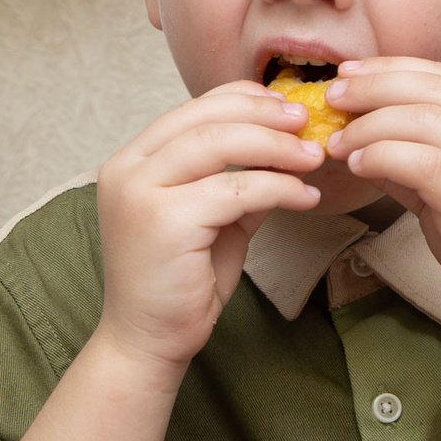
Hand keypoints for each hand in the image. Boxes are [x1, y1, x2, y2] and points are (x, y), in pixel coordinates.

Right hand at [94, 82, 323, 376]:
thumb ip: (236, 182)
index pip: (191, 110)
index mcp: (132, 162)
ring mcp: (140, 193)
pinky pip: (234, 189)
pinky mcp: (164, 221)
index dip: (244, 100)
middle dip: (265, 117)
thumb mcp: (212, 219)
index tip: (287, 108)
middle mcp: (127, 170)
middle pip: (205, 119)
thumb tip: (286, 148)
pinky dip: (277, 188)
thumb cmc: (179, 284)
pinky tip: (304, 197)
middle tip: (309, 125)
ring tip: (313, 158)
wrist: (148, 341)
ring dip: (276, 147)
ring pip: (220, 145)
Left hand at [323, 57, 440, 340]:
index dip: (389, 69)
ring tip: (338, 141)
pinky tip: (359, 164)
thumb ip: (416, 152)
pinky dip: (383, 156)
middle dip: (372, 88)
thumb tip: (358, 129)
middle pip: (431, 89)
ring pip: (424, 121)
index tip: (348, 73)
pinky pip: (423, 163)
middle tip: (333, 98)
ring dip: (369, 126)